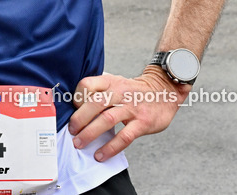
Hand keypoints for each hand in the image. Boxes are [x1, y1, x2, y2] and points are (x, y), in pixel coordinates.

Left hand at [67, 69, 189, 161]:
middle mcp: (120, 92)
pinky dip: (110, 148)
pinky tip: (101, 155)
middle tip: (71, 131)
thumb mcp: (116, 83)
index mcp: (110, 82)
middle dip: (79, 119)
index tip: (72, 110)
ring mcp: (132, 107)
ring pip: (107, 119)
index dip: (76, 97)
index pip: (87, 85)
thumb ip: (99, 92)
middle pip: (94, 103)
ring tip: (79, 144)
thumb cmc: (135, 91)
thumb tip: (75, 110)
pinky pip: (124, 137)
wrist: (165, 90)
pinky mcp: (142, 122)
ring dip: (90, 133)